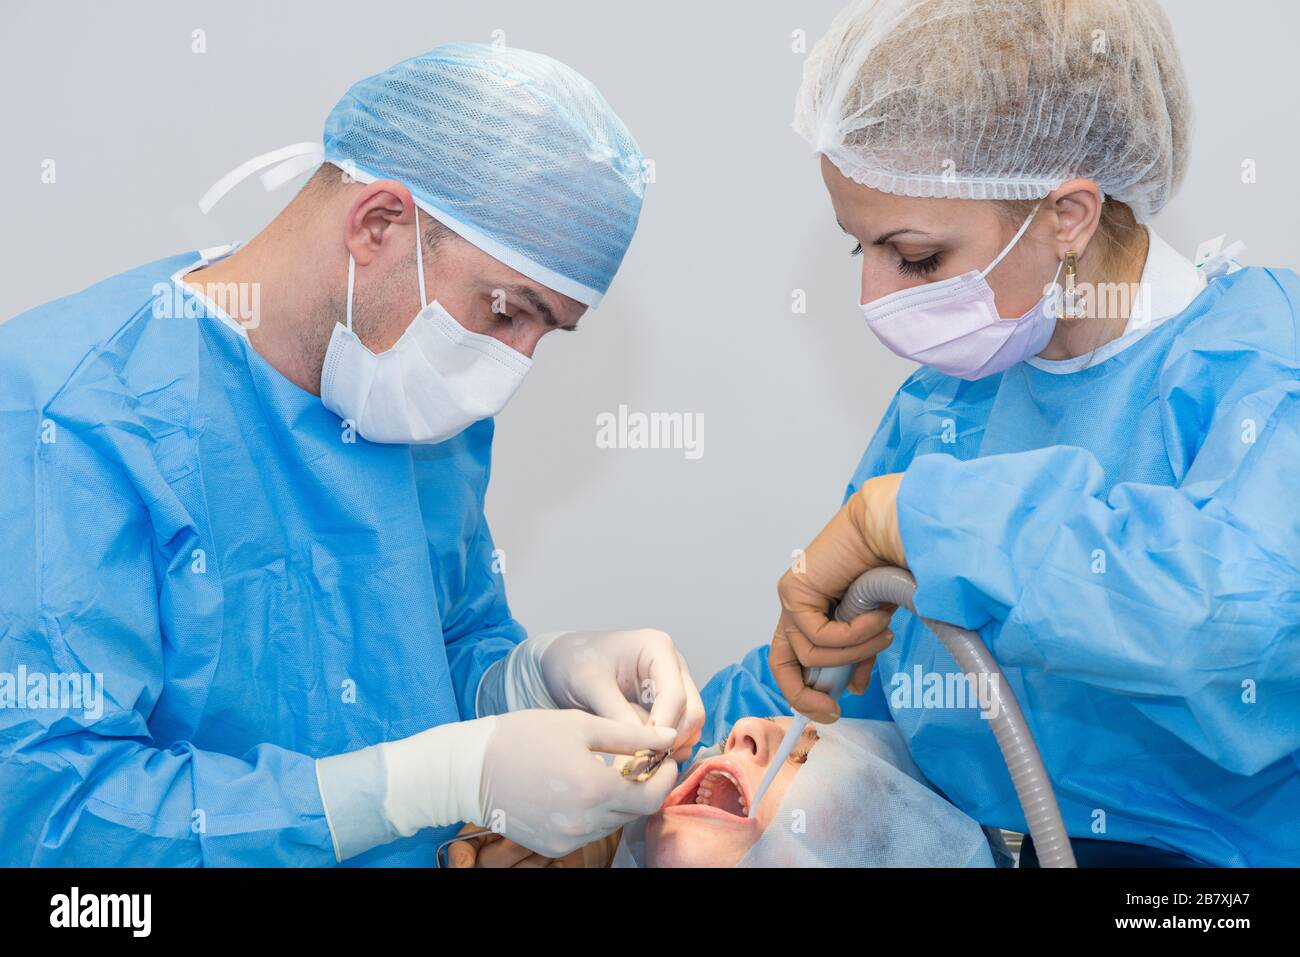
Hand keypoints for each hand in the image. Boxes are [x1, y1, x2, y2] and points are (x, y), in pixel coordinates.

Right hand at [381, 708, 677, 859]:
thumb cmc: (522, 737)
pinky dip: (595, 813)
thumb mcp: (579, 724)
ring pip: (613, 823)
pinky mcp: (552, 847)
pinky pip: (588, 832)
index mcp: (596, 789)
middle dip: (644, 786)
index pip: (652, 795)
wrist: (468, 770)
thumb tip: (669, 738)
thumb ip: (631, 733)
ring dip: (620, 801)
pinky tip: (582, 789)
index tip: (665, 757)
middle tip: (641, 761)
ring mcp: (567, 839)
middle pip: (634, 811)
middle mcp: (585, 822)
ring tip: (609, 772)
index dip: (665, 776)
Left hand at [511, 628, 704, 762]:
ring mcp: (674, 685)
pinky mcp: (667, 704)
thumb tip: (643, 744)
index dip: (662, 728)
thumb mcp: (589, 683)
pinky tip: (639, 758)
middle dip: (670, 741)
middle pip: (692, 712)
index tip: (641, 752)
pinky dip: (664, 748)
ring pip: (689, 726)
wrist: (564, 661)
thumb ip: (615, 711)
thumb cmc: (575, 662)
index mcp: (658, 648)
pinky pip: (678, 732)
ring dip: (669, 748)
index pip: (675, 695)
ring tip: (637, 765)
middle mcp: (673, 665)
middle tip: (640, 765)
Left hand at [771, 473, 905, 721]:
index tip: (832, 712)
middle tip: (833, 708)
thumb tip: (855, 688)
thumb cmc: (884, 570)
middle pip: (781, 663)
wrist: (886, 531)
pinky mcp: (794, 590)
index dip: (805, 693)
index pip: (792, 663)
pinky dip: (851, 635)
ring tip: (884, 633)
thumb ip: (858, 654)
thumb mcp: (872, 626)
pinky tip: (876, 618)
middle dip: (804, 693)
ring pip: (810, 654)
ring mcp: (791, 599)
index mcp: (810, 616)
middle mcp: (795, 608)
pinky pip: (818, 635)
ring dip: (853, 652)